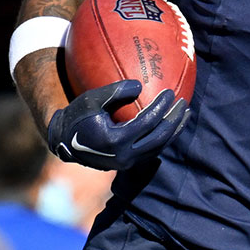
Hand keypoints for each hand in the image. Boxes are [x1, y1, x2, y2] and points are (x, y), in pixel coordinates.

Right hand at [47, 80, 189, 170]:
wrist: (64, 142)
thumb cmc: (77, 116)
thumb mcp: (92, 100)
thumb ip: (115, 91)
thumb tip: (140, 85)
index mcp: (115, 141)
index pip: (147, 123)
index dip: (161, 107)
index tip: (170, 92)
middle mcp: (124, 156)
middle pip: (159, 138)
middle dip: (174, 120)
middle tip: (184, 102)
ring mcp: (127, 162)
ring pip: (158, 147)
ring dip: (174, 130)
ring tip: (184, 113)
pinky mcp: (128, 163)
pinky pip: (152, 150)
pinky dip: (164, 137)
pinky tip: (171, 124)